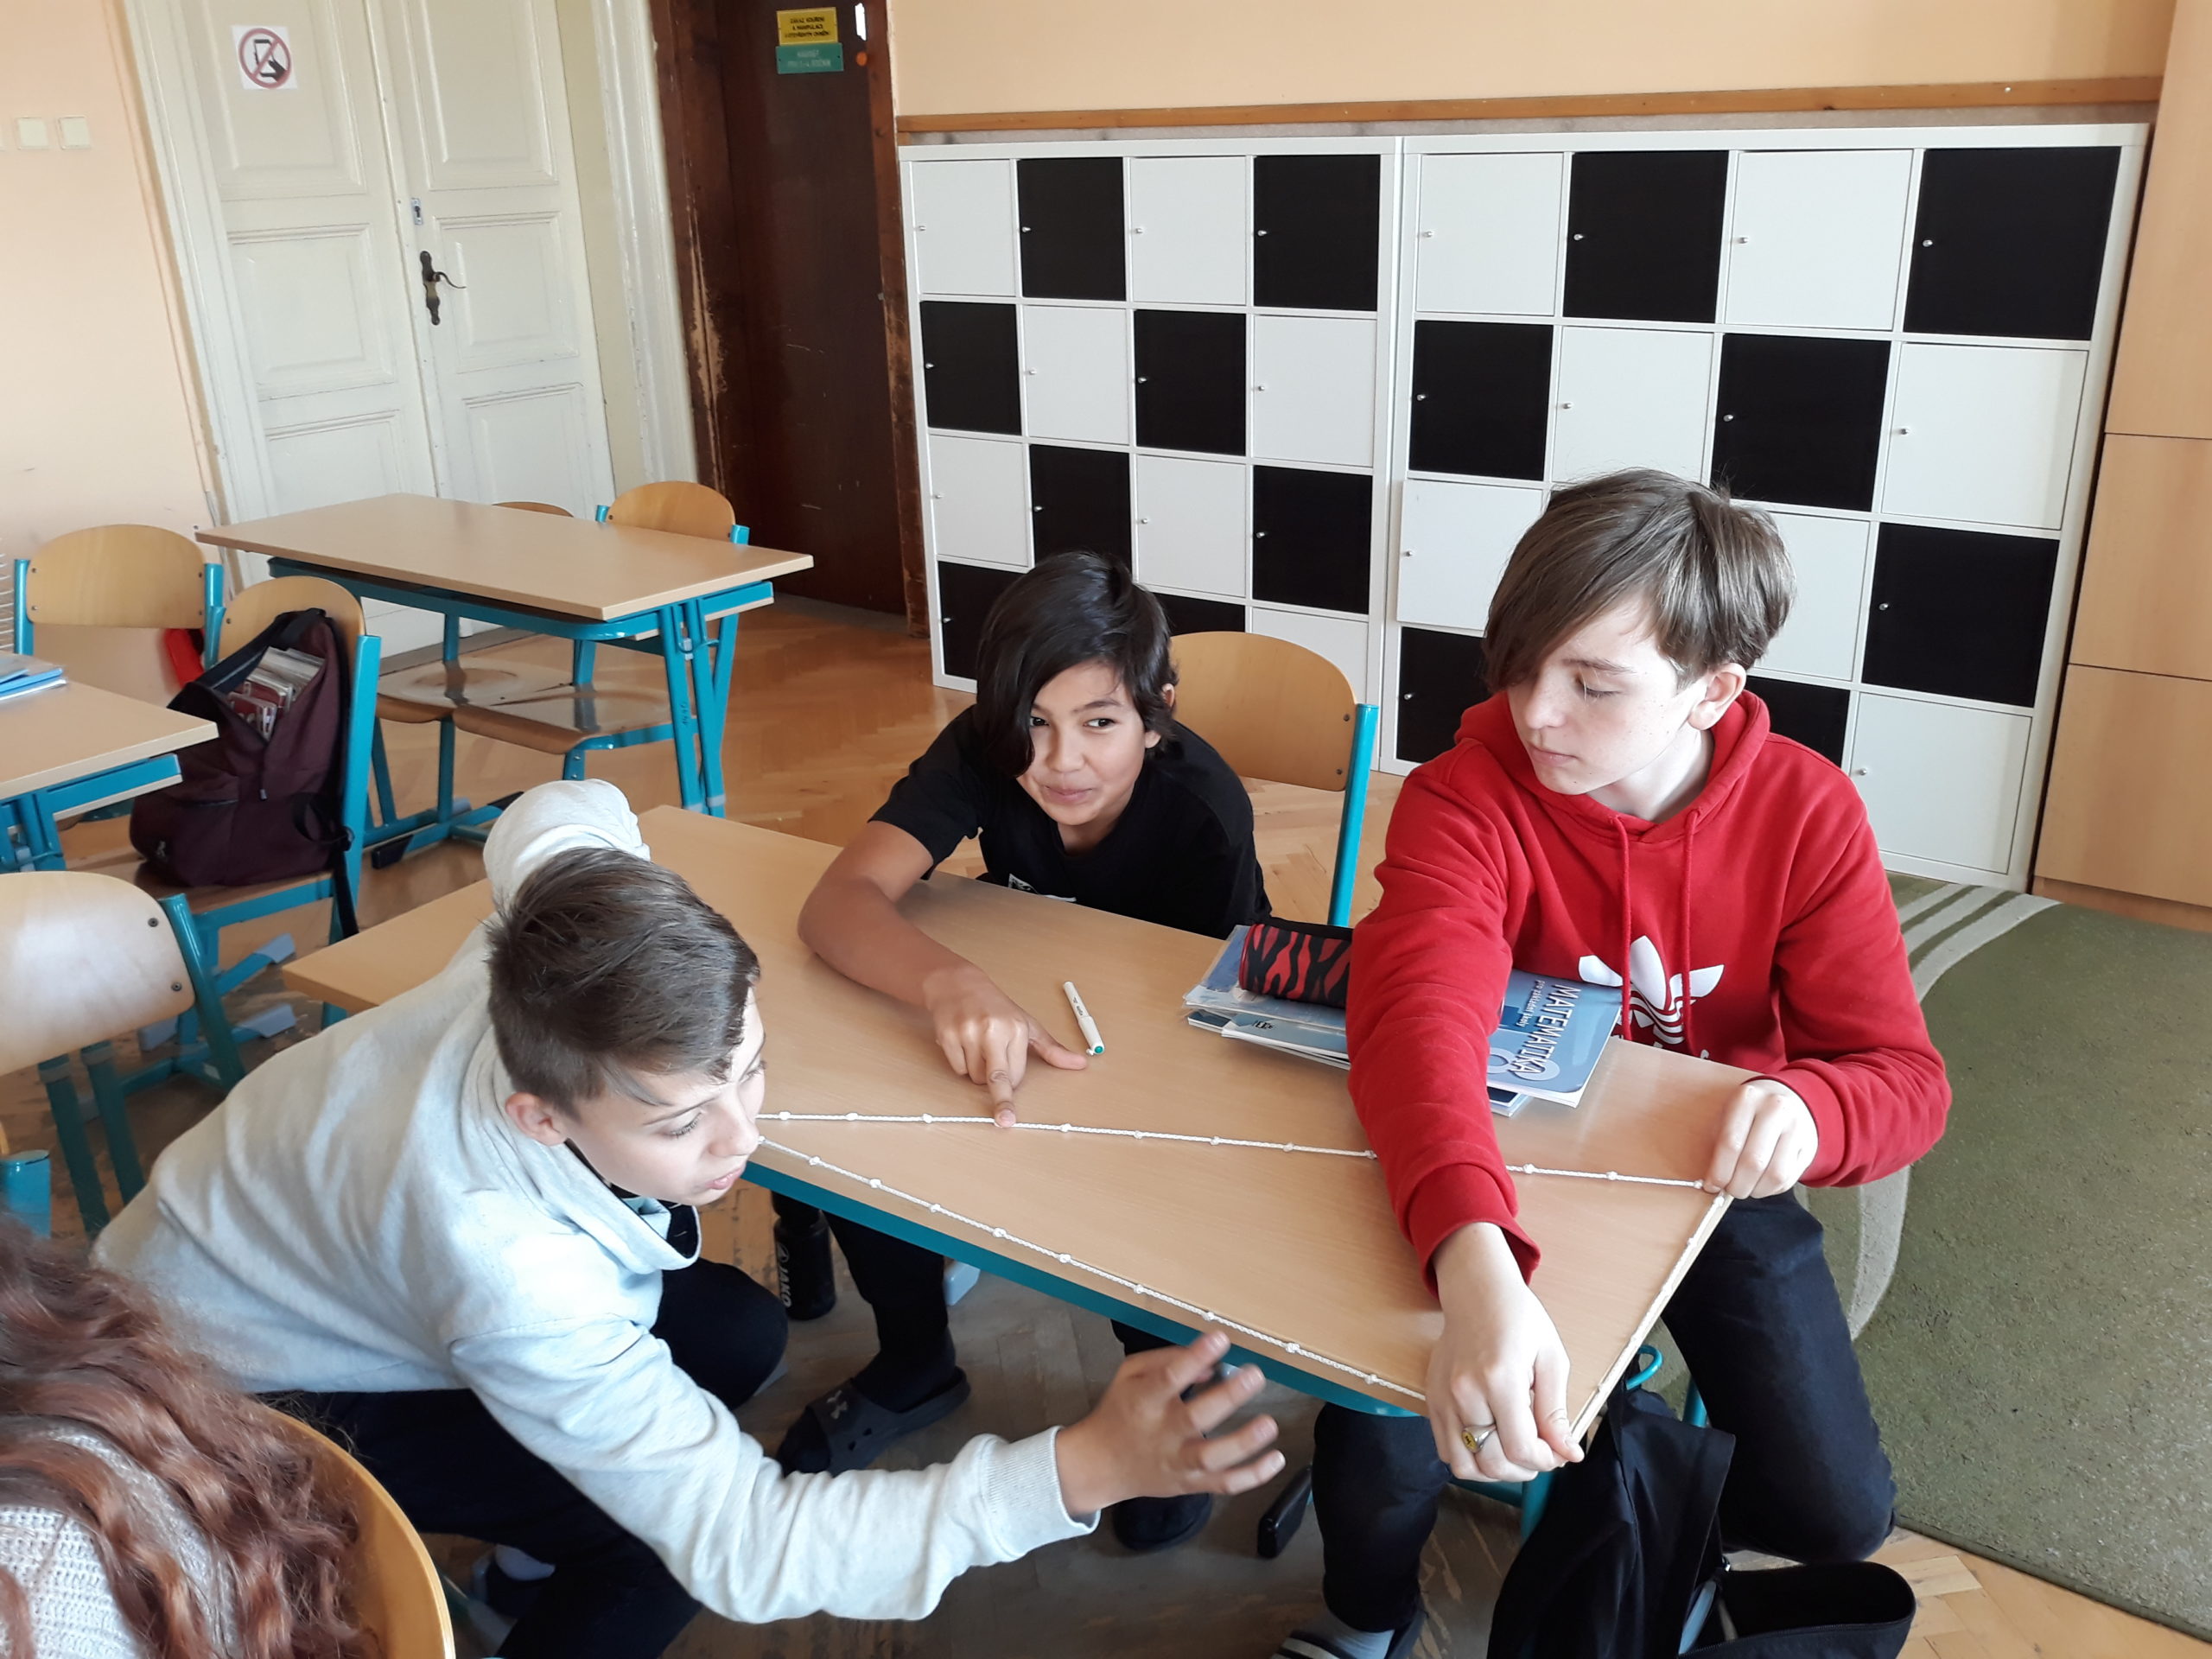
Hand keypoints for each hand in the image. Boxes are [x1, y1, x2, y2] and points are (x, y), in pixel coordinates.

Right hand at [920, 964, 1087, 1124]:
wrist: (957, 984)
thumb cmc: (995, 1007)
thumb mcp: (1027, 1024)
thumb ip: (1052, 1049)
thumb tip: (1079, 1064)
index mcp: (1016, 1028)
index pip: (1017, 1073)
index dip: (1014, 1078)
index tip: (1012, 1076)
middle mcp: (992, 1030)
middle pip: (997, 1078)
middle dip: (1002, 1100)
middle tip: (1005, 1120)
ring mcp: (967, 1033)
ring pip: (975, 1077)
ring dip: (978, 1072)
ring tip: (978, 1047)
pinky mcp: (947, 1037)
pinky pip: (957, 1069)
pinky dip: (961, 1064)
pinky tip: (963, 1044)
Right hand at [1053, 1332, 1283, 1517]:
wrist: (1101, 1466)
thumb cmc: (1121, 1410)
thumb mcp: (1129, 1374)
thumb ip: (1165, 1361)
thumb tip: (1210, 1363)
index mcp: (1143, 1402)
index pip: (1168, 1379)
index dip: (1194, 1358)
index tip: (1220, 1339)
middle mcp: (1161, 1434)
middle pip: (1195, 1419)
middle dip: (1227, 1397)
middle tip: (1255, 1375)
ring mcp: (1178, 1463)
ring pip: (1212, 1458)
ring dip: (1243, 1442)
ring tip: (1269, 1423)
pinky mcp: (1191, 1485)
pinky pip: (1224, 1484)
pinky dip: (1252, 1476)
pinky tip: (1276, 1460)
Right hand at [1426, 1224, 1582, 1483]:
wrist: (1477, 1291)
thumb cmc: (1519, 1318)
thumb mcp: (1550, 1359)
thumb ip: (1555, 1412)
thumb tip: (1569, 1454)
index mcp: (1500, 1379)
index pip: (1521, 1448)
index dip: (1546, 1461)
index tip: (1559, 1453)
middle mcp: (1465, 1393)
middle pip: (1492, 1463)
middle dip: (1525, 1470)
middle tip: (1542, 1454)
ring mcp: (1444, 1398)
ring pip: (1465, 1465)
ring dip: (1495, 1471)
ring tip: (1515, 1454)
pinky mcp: (1432, 1399)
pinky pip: (1446, 1450)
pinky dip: (1470, 1459)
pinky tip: (1490, 1444)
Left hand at [1704, 1079, 1818, 1198]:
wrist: (1788, 1099)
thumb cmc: (1749, 1113)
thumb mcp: (1728, 1116)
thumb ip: (1719, 1145)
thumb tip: (1714, 1182)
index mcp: (1747, 1098)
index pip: (1731, 1143)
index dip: (1719, 1171)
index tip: (1712, 1186)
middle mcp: (1775, 1109)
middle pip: (1753, 1162)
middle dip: (1738, 1185)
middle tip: (1730, 1190)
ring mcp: (1796, 1127)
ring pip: (1775, 1174)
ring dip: (1756, 1190)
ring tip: (1747, 1188)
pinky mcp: (1809, 1145)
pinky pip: (1790, 1178)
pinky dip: (1772, 1189)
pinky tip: (1762, 1183)